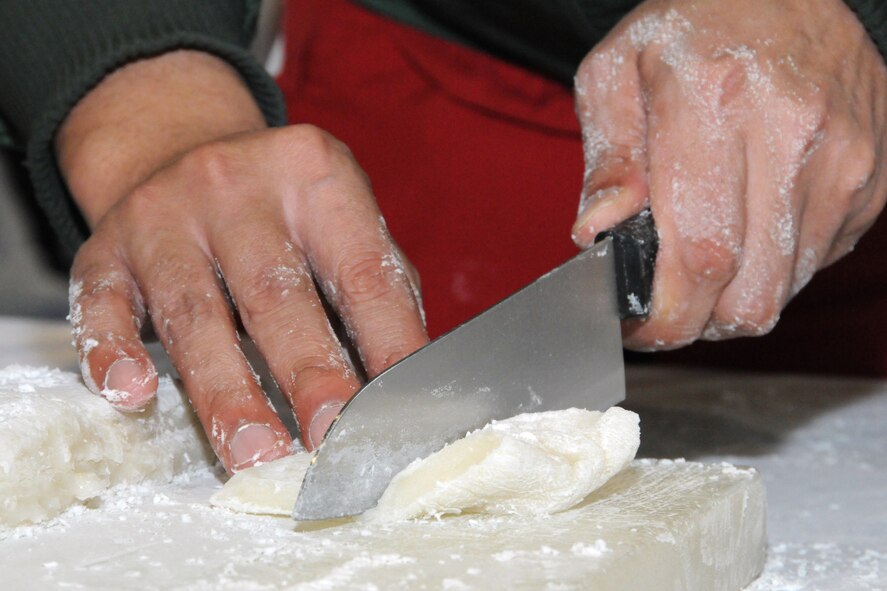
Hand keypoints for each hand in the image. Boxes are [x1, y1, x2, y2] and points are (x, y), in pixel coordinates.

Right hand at [58, 52, 427, 471]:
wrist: (178, 147)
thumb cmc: (281, 211)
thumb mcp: (339, 220)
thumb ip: (376, 288)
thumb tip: (408, 380)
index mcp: (316, 176)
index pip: (363, 271)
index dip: (387, 342)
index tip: (400, 407)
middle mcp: (237, 186)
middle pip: (276, 292)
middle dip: (308, 371)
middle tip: (330, 436)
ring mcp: (164, 214)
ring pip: (194, 310)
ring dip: (225, 390)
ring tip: (254, 452)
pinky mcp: (106, 245)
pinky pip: (102, 301)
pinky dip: (112, 350)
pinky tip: (133, 392)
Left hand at [571, 0, 886, 348]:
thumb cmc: (689, 31)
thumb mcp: (616, 73)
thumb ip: (606, 159)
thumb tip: (596, 234)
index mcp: (714, 103)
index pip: (698, 254)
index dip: (665, 316)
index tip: (636, 328)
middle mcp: (791, 134)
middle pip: (748, 294)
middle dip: (696, 325)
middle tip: (664, 310)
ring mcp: (844, 159)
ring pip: (785, 290)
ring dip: (733, 301)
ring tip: (700, 267)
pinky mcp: (871, 177)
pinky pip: (817, 263)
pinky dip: (773, 269)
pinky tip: (746, 229)